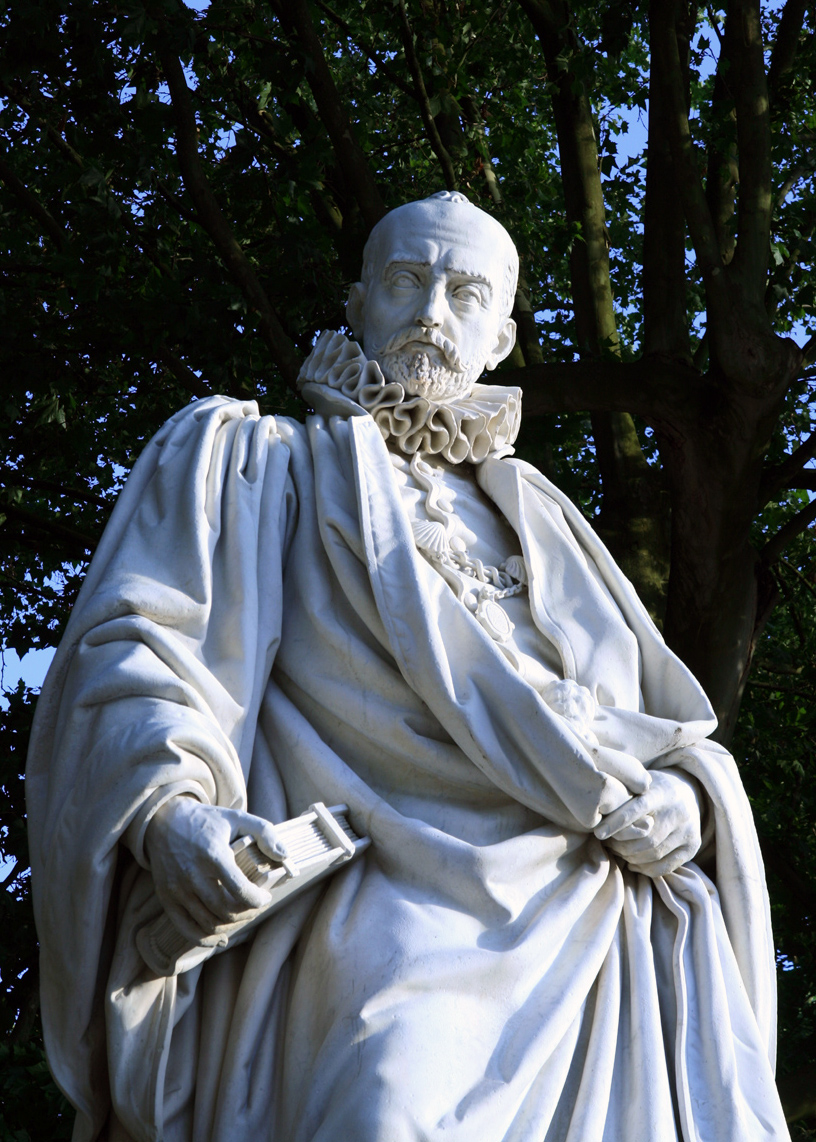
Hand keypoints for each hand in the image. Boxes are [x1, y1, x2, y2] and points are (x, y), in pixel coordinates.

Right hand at [144, 797, 288, 945]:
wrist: (163, 822)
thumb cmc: (206, 821)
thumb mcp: (238, 818)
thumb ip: (265, 833)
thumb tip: (284, 855)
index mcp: (213, 855)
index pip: (240, 891)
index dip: (258, 900)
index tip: (266, 897)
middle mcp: (193, 875)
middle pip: (226, 911)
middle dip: (248, 913)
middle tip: (255, 906)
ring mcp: (178, 889)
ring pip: (209, 923)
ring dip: (231, 926)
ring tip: (241, 914)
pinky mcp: (167, 899)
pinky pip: (187, 929)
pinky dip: (206, 939)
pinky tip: (221, 937)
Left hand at [593, 769, 701, 877]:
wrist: (688, 793)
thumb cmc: (653, 789)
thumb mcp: (640, 783)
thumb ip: (625, 794)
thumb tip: (599, 810)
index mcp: (663, 791)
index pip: (637, 809)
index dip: (616, 823)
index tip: (598, 833)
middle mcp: (679, 811)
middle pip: (646, 838)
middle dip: (622, 845)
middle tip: (608, 844)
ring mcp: (689, 830)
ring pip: (654, 854)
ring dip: (631, 857)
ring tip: (618, 852)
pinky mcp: (693, 846)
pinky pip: (666, 866)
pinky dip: (646, 869)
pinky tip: (633, 864)